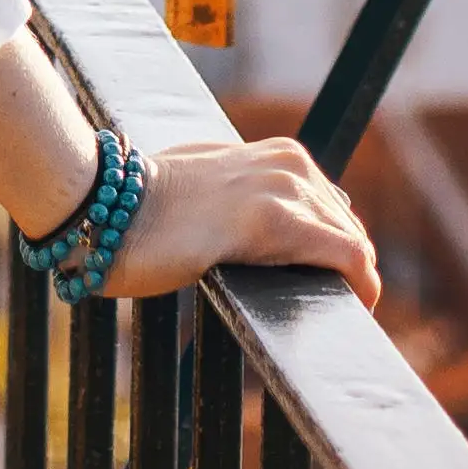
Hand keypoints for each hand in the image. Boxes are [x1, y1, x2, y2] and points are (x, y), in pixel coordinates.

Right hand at [107, 131, 379, 305]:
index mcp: (277, 154)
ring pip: (353, 243)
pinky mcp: (277, 220)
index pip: (331, 208)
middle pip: (346, 227)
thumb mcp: (207, 183)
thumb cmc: (144, 206)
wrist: (105, 206)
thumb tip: (261, 221)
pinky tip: (353, 309)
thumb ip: (243, 192)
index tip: (324, 283)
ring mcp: (284, 187)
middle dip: (345, 270)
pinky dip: (362, 286)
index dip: (334, 249)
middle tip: (331, 308)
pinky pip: (349, 258)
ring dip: (351, 281)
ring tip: (335, 314)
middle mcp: (288, 164)